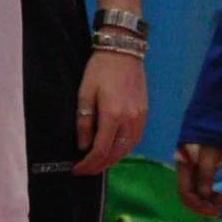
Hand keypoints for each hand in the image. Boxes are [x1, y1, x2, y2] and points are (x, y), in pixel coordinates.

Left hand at [72, 47, 146, 174]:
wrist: (123, 50)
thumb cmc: (100, 69)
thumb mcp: (84, 93)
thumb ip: (84, 121)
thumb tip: (83, 146)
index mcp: (113, 115)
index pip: (101, 150)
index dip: (88, 163)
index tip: (77, 169)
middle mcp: (130, 120)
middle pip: (116, 154)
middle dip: (100, 166)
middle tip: (86, 170)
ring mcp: (140, 118)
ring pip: (127, 149)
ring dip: (112, 160)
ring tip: (97, 163)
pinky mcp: (145, 114)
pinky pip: (134, 139)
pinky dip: (123, 149)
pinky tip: (112, 149)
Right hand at [175, 142, 221, 215]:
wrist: (213, 122)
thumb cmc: (210, 136)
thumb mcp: (208, 154)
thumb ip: (205, 173)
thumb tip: (204, 194)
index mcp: (183, 167)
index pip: (185, 192)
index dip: (198, 204)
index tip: (214, 210)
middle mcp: (186, 172)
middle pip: (189, 195)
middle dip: (202, 205)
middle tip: (218, 209)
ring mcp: (193, 172)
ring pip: (196, 193)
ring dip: (208, 201)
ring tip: (221, 200)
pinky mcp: (201, 171)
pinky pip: (202, 188)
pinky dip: (210, 195)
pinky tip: (218, 195)